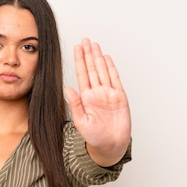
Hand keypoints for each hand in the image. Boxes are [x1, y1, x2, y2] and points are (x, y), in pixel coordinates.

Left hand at [65, 38, 131, 166]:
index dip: (80, 60)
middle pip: (92, 69)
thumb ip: (75, 105)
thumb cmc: (94, 137)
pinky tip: (106, 59)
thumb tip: (67, 89)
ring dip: (98, 58)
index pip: (82, 74)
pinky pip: (115, 79)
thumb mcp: (81, 122)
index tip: (77, 48)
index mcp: (86, 98)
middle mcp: (97, 93)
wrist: (110, 145)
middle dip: (88, 54)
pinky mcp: (119, 97)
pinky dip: (111, 68)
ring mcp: (108, 94)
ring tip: (94, 45)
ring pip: (103, 71)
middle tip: (85, 40)